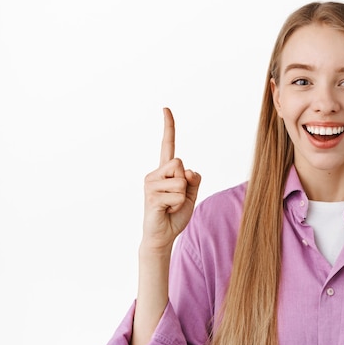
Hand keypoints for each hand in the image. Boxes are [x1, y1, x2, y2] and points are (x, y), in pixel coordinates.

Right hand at [141, 107, 200, 252]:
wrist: (162, 236)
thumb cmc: (175, 214)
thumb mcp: (191, 194)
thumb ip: (193, 180)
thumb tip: (187, 170)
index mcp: (165, 171)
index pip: (168, 145)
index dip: (169, 127)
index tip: (166, 108)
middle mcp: (154, 174)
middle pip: (180, 164)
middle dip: (185, 183)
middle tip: (176, 198)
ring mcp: (150, 184)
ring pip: (180, 181)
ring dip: (182, 196)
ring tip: (170, 205)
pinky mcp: (151, 197)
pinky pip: (177, 195)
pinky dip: (178, 205)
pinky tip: (166, 211)